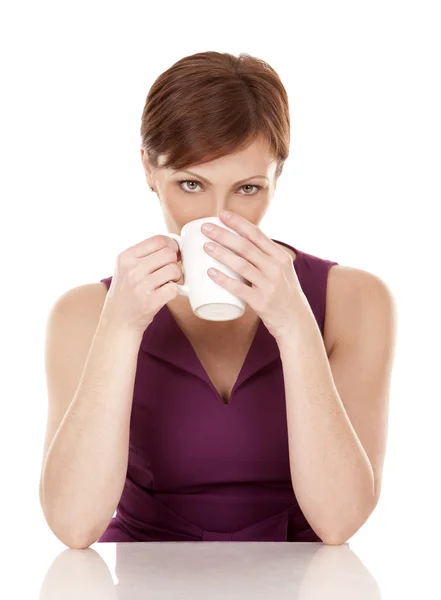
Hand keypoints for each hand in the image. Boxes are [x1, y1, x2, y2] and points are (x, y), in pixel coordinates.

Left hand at [201, 210, 306, 339]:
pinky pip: (239, 288)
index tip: (222, 214)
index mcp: (280, 257)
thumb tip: (240, 242)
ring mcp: (269, 285)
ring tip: (205, 246)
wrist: (296, 321)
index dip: (238, 222)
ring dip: (221, 253)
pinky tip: (210, 273)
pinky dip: (224, 279)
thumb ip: (265, 257)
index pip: (257, 234)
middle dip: (223, 234)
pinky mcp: (261, 302)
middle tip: (205, 227)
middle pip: (246, 246)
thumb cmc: (283, 294)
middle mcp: (276, 268)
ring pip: (241, 265)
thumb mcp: (281, 270)